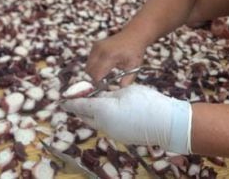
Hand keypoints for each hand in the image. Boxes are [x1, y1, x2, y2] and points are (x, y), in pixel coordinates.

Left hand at [62, 85, 191, 153]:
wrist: (166, 123)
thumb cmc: (146, 102)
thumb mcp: (125, 91)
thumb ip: (108, 93)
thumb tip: (99, 96)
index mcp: (102, 111)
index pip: (80, 106)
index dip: (70, 101)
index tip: (62, 99)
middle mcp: (103, 125)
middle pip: (85, 116)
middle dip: (81, 107)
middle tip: (80, 97)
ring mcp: (112, 133)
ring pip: (96, 121)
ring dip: (93, 113)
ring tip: (96, 101)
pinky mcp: (120, 137)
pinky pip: (106, 126)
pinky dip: (103, 118)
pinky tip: (111, 110)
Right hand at [86, 32, 145, 85]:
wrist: (134, 35)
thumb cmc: (135, 51)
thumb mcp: (134, 67)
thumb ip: (127, 80)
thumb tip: (118, 90)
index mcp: (109, 56)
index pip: (96, 75)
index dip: (100, 84)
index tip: (107, 87)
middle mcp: (100, 50)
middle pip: (89, 72)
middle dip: (96, 80)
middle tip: (106, 83)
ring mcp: (96, 47)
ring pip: (88, 67)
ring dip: (94, 73)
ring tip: (107, 75)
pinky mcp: (95, 46)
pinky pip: (90, 61)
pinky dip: (95, 67)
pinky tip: (106, 67)